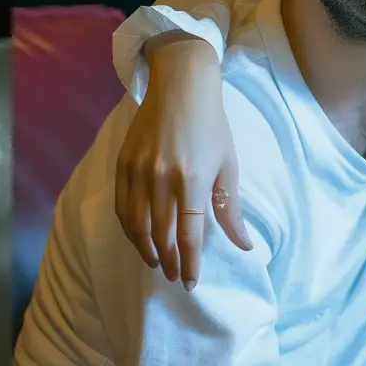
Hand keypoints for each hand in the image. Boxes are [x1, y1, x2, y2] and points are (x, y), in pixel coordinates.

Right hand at [113, 34, 250, 288]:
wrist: (181, 83)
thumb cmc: (211, 124)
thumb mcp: (227, 164)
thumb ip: (230, 208)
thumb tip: (243, 246)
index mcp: (193, 178)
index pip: (189, 235)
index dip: (189, 264)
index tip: (190, 282)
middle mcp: (162, 176)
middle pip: (161, 233)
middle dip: (168, 261)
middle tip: (173, 276)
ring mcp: (139, 169)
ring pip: (136, 223)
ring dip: (144, 248)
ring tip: (155, 261)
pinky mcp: (123, 161)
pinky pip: (121, 204)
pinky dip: (127, 227)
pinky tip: (137, 236)